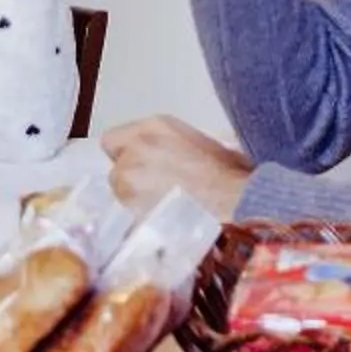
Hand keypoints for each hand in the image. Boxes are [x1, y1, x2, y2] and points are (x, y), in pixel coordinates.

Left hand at [100, 114, 253, 221]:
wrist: (236, 203)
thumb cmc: (230, 176)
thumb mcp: (206, 144)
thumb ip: (176, 146)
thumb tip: (174, 158)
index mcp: (154, 127)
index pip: (114, 140)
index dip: (126, 155)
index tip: (140, 166)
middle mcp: (136, 148)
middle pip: (117, 168)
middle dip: (133, 180)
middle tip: (157, 192)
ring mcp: (130, 179)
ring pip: (121, 194)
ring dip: (136, 202)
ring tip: (165, 211)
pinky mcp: (132, 208)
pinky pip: (129, 218)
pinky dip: (142, 221)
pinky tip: (164, 224)